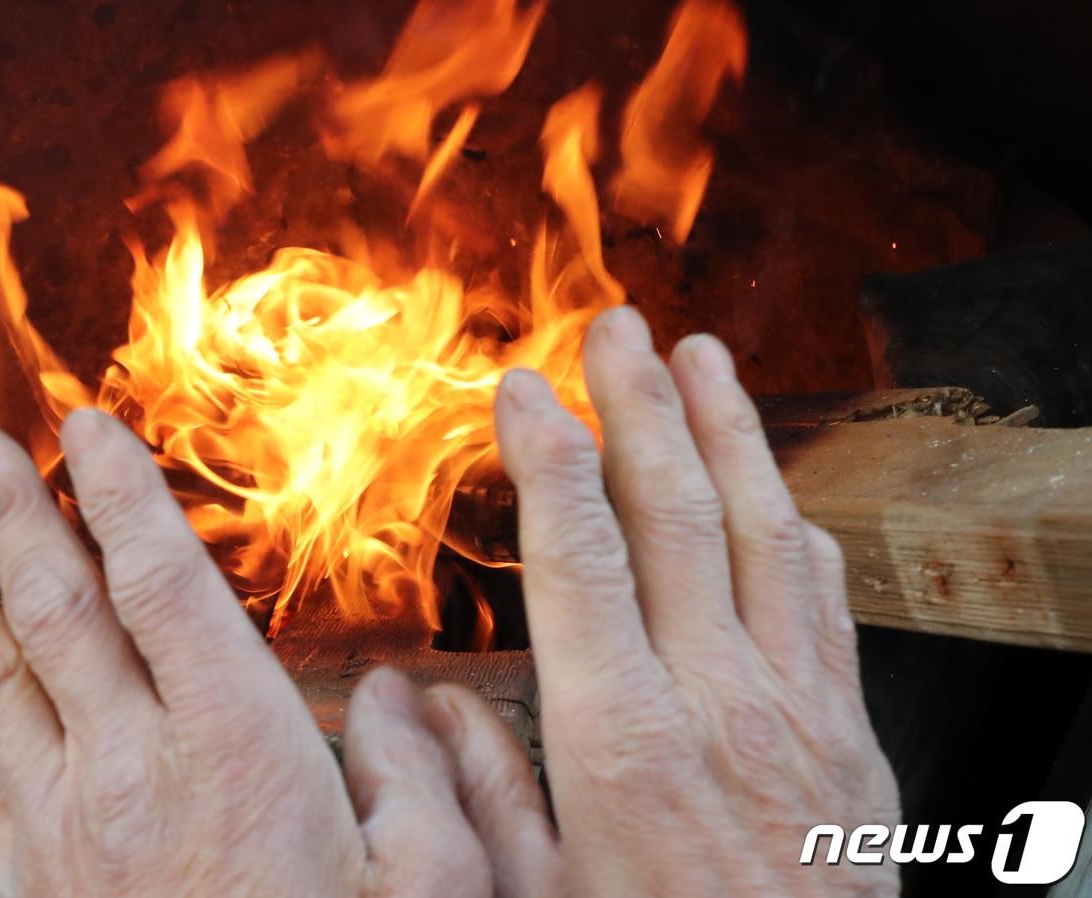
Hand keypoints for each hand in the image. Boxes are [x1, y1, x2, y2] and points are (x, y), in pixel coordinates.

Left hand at [0, 411, 491, 896]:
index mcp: (237, 753)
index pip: (161, 591)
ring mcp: (69, 837)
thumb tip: (400, 701)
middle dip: (11, 520)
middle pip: (57, 618)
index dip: (119, 500)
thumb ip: (422, 779)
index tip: (86, 431)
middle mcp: (135, 776)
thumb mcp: (437, 888)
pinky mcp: (36, 894)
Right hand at [420, 306, 900, 896]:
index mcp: (621, 738)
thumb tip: (419, 707)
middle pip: (673, 511)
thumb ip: (478, 795)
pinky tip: (779, 488)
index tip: (520, 389)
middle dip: (636, 405)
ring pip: (761, 529)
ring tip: (703, 356)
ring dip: (728, 432)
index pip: (580, 552)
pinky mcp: (849, 729)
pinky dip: (794, 524)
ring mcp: (796, 706)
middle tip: (612, 329)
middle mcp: (715, 698)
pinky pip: (823, 598)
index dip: (549, 455)